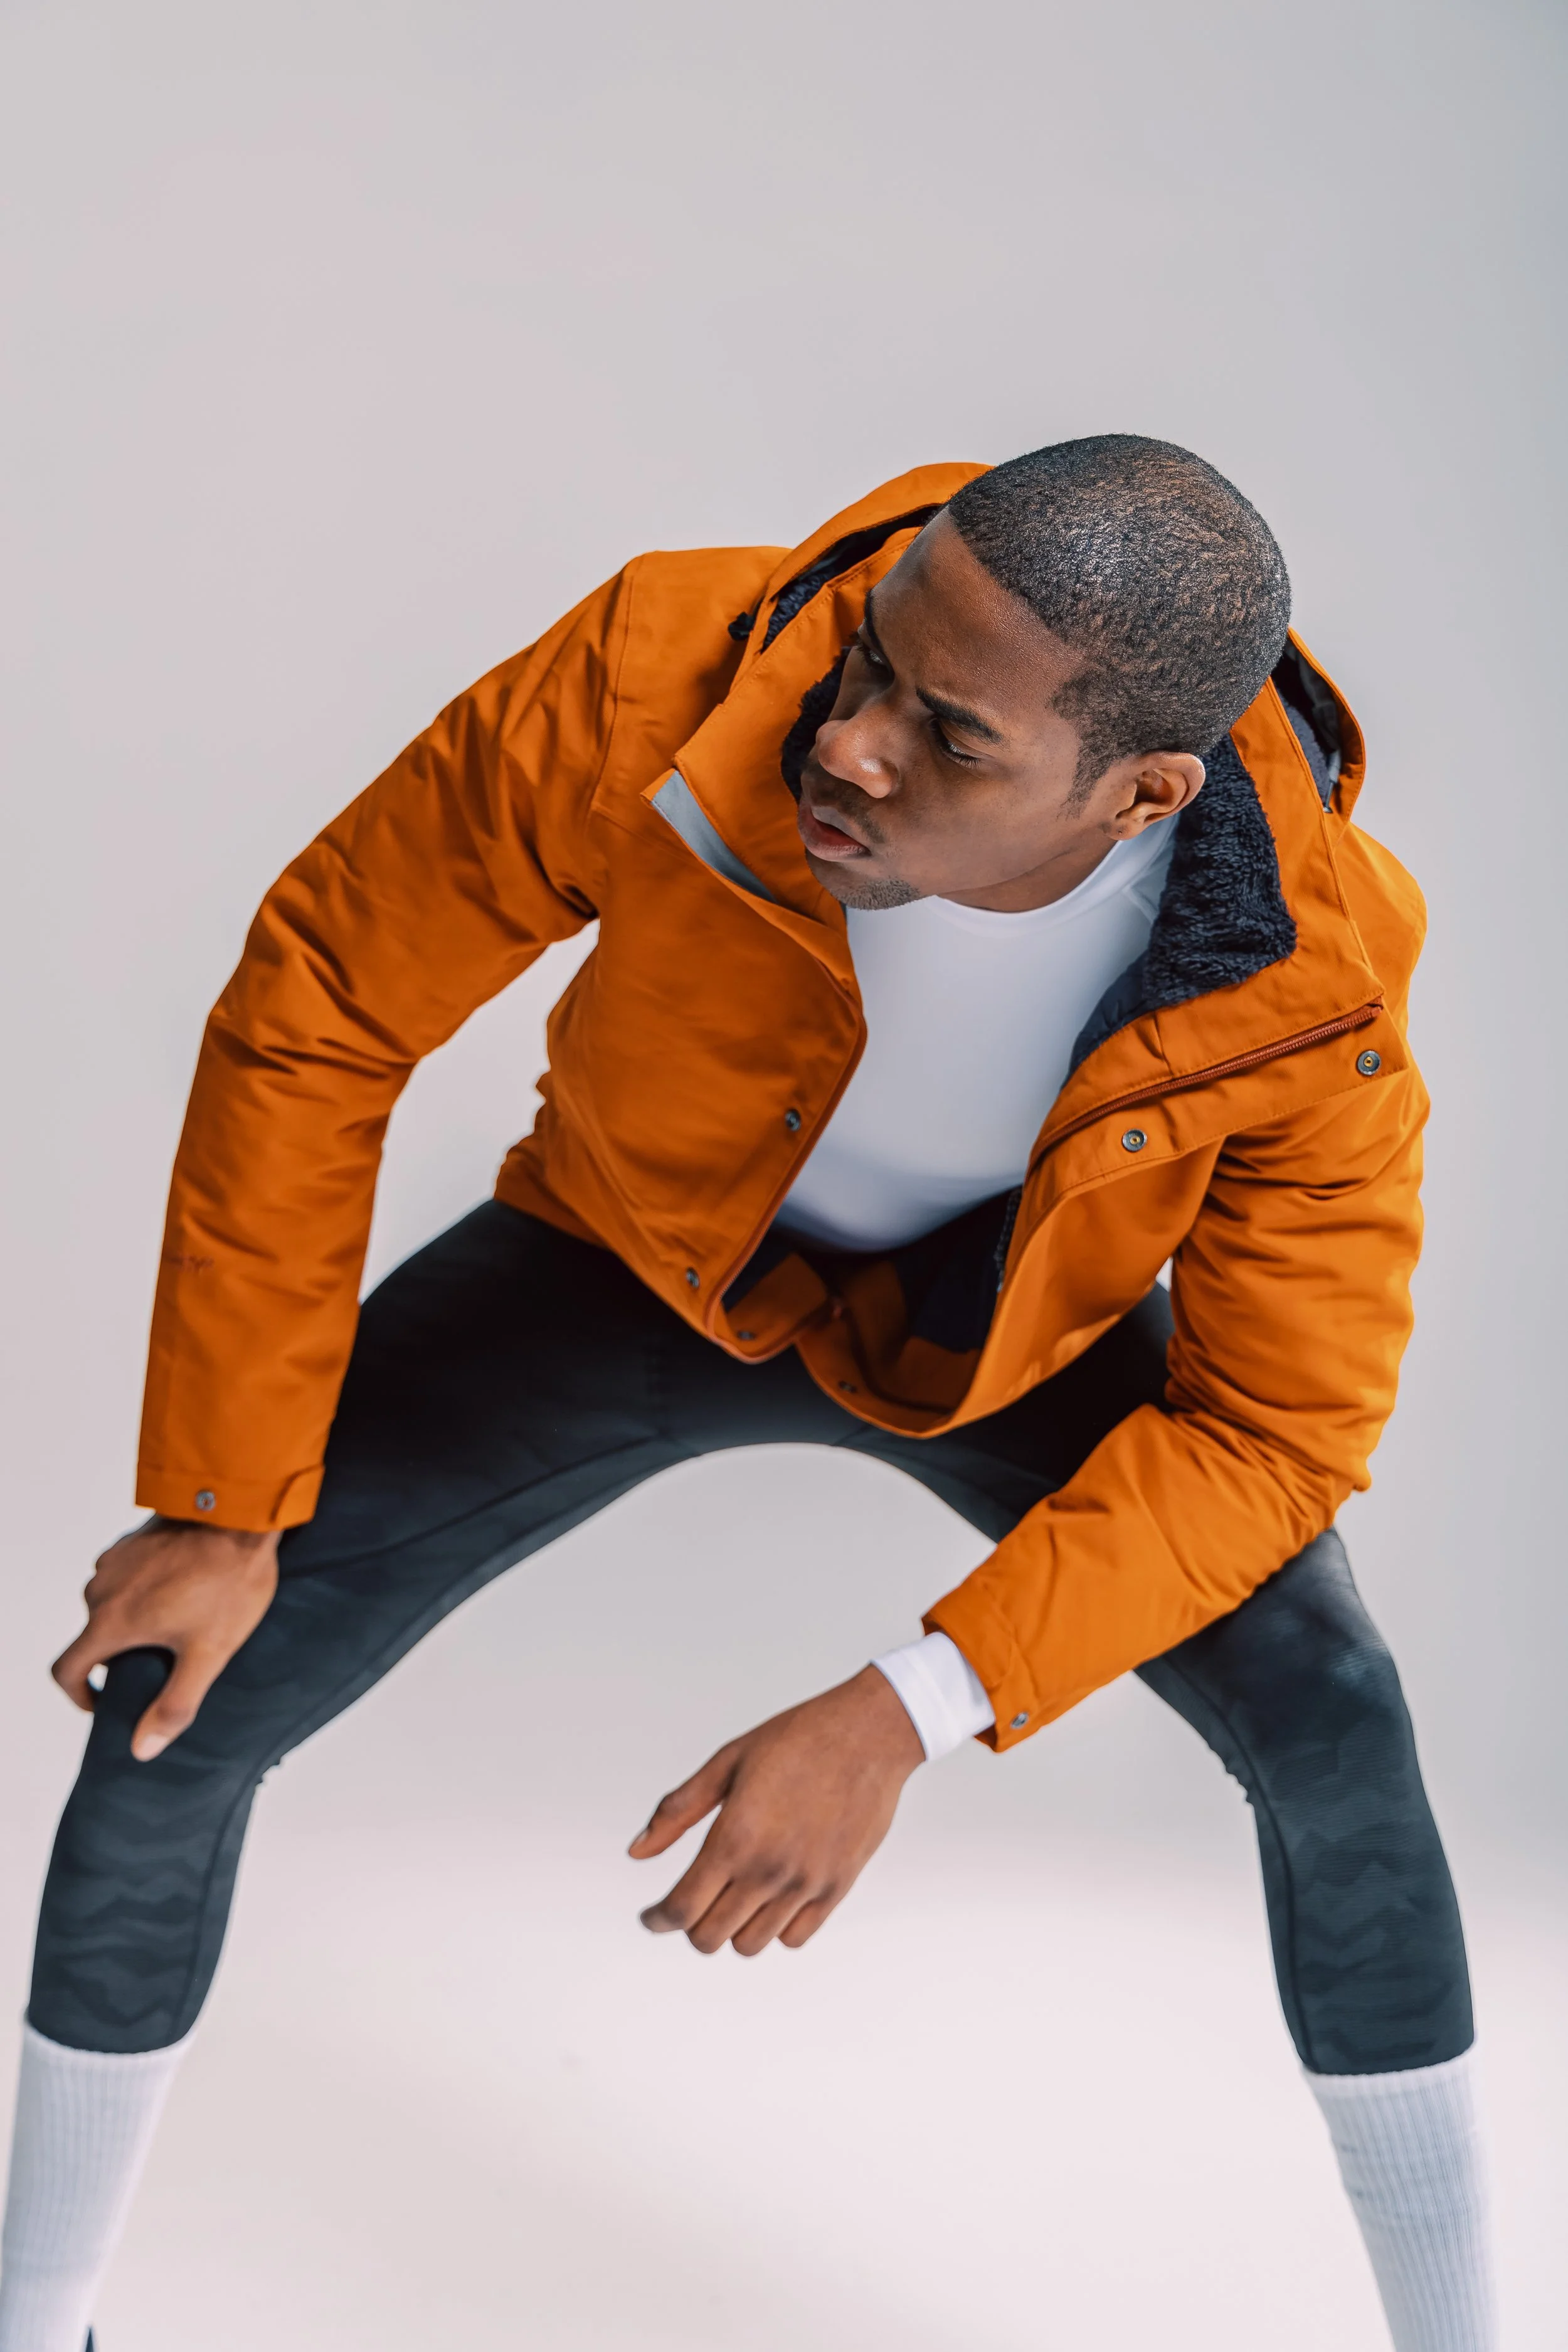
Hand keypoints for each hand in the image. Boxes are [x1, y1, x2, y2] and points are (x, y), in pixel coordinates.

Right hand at [52, 1516, 280, 1760]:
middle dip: (117, 1657)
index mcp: (109, 1622)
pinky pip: (125, 1577)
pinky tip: (180, 1592)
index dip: (79, 1695)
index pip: (66, 1670)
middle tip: (160, 1663)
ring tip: (176, 1626)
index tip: (103, 1703)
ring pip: (109, 1605)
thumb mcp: (208, 1652)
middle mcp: (100, 1589)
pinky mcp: (132, 1541)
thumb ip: (175, 1704)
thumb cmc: (227, 1581)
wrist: (240, 1513)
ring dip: (130, 1621)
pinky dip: (140, 1592)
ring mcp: (115, 1560)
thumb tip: (143, 1748)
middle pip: (92, 1637)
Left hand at [629, 1664, 924, 1956]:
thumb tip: (637, 1852)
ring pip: (751, 1944)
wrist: (868, 1734)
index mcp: (735, 1837)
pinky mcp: (837, 1888)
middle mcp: (768, 1870)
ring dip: (733, 1927)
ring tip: (734, 1895)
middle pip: (710, 1937)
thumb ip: (678, 1811)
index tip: (651, 1916)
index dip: (657, 1920)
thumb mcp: (727, 1763)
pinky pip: (794, 1937)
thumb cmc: (796, 1740)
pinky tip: (770, 1896)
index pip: (681, 1910)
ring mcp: (805, 1884)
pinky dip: (775, 1926)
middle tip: (693, 1900)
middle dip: (691, 1925)